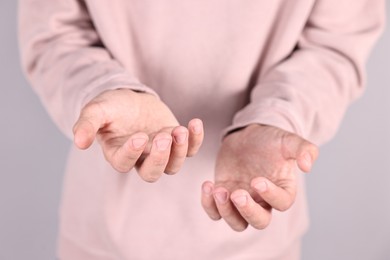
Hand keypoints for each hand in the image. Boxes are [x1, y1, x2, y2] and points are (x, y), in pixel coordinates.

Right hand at [73, 89, 203, 181]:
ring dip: (179, 150)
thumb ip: (87, 125)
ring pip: (173, 166)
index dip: (132, 153)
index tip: (138, 136)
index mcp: (118, 154)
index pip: (124, 163)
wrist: (130, 99)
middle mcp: (140, 159)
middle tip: (164, 137)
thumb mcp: (96, 111)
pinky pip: (190, 149)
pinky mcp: (176, 142)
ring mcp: (161, 152)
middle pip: (152, 173)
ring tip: (180, 129)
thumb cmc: (111, 107)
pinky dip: (196, 140)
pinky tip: (195, 123)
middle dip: (160, 158)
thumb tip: (78, 142)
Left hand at [201, 124, 317, 230]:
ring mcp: (243, 201)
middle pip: (259, 222)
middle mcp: (263, 201)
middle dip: (248, 211)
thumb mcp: (288, 140)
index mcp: (283, 189)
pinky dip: (209, 205)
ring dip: (226, 211)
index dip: (270, 196)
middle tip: (237, 193)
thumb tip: (308, 165)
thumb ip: (304, 149)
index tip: (257, 180)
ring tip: (218, 190)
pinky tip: (207, 185)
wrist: (248, 136)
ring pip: (237, 222)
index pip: (281, 203)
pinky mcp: (224, 196)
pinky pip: (215, 211)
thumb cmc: (271, 140)